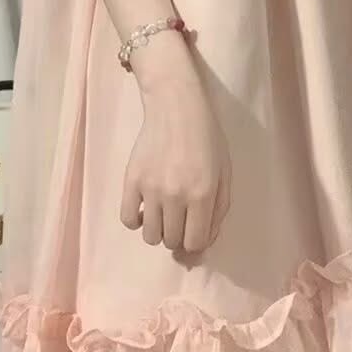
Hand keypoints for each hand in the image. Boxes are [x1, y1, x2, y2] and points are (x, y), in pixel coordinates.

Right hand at [119, 34, 231, 256]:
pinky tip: (144, 209)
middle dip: (178, 237)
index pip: (194, 242)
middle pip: (171, 241)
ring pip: (149, 236)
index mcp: (202, 194)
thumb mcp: (225, 173)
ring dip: (158, 230)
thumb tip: (204, 239)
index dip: (196, 243)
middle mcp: (175, 196)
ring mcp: (150, 189)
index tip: (194, 232)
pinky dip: (136, 220)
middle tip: (180, 220)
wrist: (176, 107)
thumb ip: (219, 209)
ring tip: (162, 214)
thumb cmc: (207, 138)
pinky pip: (126, 219)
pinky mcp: (130, 180)